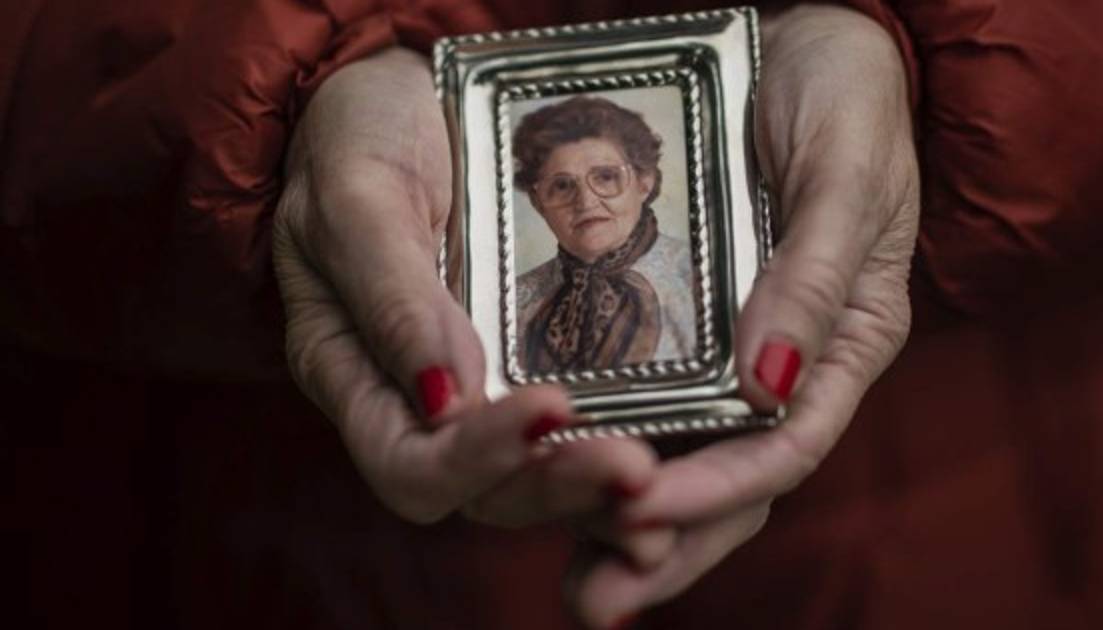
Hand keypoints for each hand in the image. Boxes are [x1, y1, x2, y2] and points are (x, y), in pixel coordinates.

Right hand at [272, 48, 661, 530]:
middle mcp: (415, 401)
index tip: (549, 407)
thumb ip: (392, 297)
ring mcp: (478, 386)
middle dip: (559, 485)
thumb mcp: (358, 196)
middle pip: (484, 492)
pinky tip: (674, 446)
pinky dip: (616, 443)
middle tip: (635, 469)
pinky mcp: (529, 361)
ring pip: (537, 475)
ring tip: (663, 486)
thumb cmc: (358, 135)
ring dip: (598, 491)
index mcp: (353, 374)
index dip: (476, 458)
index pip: (409, 464)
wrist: (404, 98)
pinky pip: (573, 425)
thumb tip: (446, 401)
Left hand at [566, 6, 919, 625]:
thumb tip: (769, 387)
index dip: (714, 490)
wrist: (814, 36)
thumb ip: (816, 275)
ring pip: (694, 461)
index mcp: (848, 340)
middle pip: (736, 483)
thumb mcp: (846, 170)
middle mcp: (794, 363)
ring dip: (634, 528)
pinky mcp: (696, 325)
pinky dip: (618, 455)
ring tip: (575, 587)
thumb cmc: (844, 93)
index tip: (634, 513)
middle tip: (594, 601)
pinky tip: (563, 490)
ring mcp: (745, 350)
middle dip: (668, 547)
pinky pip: (660, 407)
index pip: (784, 447)